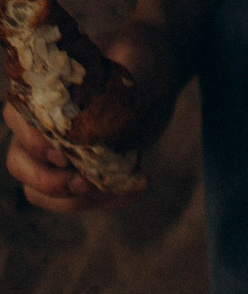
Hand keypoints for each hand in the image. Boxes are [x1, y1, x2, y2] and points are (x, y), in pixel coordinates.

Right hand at [4, 23, 181, 212]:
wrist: (154, 79)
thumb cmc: (137, 60)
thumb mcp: (136, 63)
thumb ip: (123, 86)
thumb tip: (111, 122)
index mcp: (40, 96)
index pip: (17, 124)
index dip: (35, 144)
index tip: (65, 152)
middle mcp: (41, 127)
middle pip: (20, 166)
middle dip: (48, 182)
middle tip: (85, 183)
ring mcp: (62, 154)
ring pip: (42, 192)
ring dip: (75, 202)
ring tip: (112, 190)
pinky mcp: (88, 170)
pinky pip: (85, 199)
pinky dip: (107, 202)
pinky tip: (135, 188)